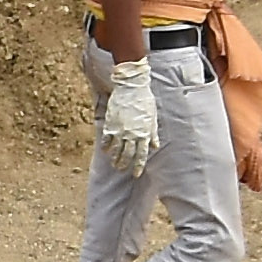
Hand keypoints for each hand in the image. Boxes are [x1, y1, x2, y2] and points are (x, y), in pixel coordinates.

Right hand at [97, 55, 161, 174]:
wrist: (131, 87)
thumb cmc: (144, 100)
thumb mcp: (152, 117)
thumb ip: (152, 133)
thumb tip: (155, 146)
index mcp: (144, 133)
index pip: (141, 155)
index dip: (138, 166)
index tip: (136, 174)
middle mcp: (132, 135)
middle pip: (128, 155)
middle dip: (125, 165)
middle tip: (122, 170)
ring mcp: (120, 130)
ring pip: (116, 150)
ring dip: (115, 159)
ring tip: (114, 165)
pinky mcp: (111, 124)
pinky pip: (107, 140)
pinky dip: (106, 147)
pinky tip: (106, 151)